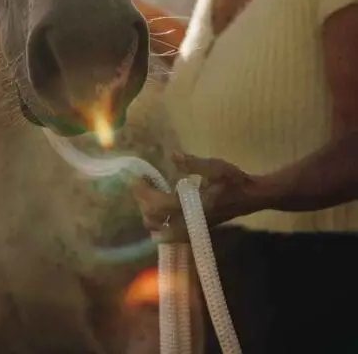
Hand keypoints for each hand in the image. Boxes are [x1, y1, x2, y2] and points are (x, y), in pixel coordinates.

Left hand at [133, 152, 258, 241]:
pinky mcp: (196, 228)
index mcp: (193, 206)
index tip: (137, 179)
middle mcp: (191, 221)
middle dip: (143, 203)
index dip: (145, 193)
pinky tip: (159, 207)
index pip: (160, 205)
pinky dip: (160, 223)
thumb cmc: (235, 181)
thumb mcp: (216, 167)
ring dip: (150, 215)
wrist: (251, 197)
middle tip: (139, 185)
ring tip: (147, 195)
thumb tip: (172, 155)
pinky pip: (171, 232)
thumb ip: (193, 163)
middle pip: (156, 221)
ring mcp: (193, 228)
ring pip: (162, 230)